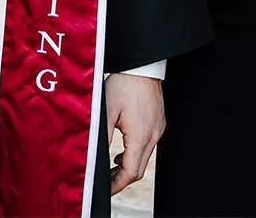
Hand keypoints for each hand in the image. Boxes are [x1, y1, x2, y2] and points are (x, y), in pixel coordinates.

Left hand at [106, 73, 164, 195]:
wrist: (142, 65)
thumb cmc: (123, 84)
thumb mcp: (107, 110)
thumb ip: (103, 137)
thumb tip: (97, 159)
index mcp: (140, 135)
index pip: (131, 172)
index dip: (117, 184)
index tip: (105, 189)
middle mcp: (153, 135)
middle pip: (139, 169)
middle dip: (122, 179)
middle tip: (106, 182)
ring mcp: (158, 129)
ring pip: (144, 158)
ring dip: (128, 166)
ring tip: (111, 168)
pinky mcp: (159, 123)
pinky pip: (148, 146)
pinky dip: (135, 153)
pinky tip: (123, 151)